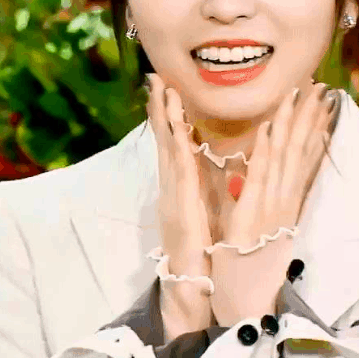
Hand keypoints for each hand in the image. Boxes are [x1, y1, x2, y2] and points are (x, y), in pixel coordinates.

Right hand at [146, 74, 214, 338]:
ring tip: (161, 88)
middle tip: (155, 78)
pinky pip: (179, 163)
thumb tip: (203, 163)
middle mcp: (170, 181)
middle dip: (159, 107)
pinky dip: (177, 140)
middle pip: (162, 137)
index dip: (166, 116)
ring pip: (167, 144)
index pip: (170, 142)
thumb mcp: (198, 208)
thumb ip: (197, 185)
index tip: (165, 91)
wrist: (190, 278)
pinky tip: (178, 122)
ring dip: (164, 115)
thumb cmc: (197, 245)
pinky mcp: (181, 197)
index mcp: (177, 183)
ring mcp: (172, 188)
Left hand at [210, 82, 335, 325]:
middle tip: (320, 87)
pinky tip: (271, 126)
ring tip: (301, 94)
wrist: (247, 303)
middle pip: (300, 151)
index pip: (303, 157)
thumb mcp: (264, 228)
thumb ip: (266, 198)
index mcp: (287, 201)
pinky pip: (260, 176)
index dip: (312, 127)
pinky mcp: (252, 214)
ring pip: (285, 157)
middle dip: (309, 117)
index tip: (320, 101)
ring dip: (293, 123)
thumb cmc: (251, 266)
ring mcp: (272, 205)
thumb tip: (266, 172)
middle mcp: (285, 199)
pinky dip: (266, 150)